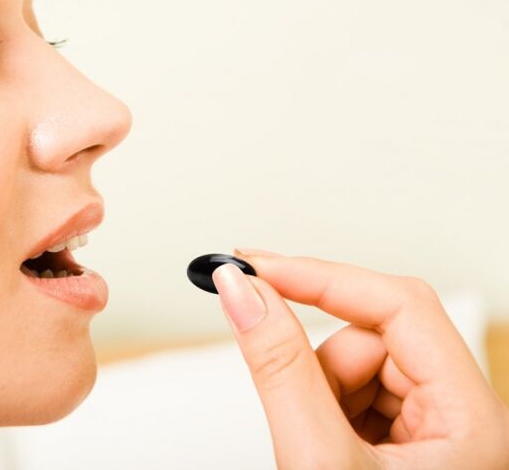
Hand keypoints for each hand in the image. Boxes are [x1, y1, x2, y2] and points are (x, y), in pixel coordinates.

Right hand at [212, 248, 508, 468]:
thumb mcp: (315, 460)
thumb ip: (277, 365)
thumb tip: (244, 292)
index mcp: (474, 419)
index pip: (399, 305)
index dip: (321, 277)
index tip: (255, 267)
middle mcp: (463, 416)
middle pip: (375, 339)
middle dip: (317, 363)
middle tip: (288, 408)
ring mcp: (436, 431)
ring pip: (358, 367)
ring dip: (317, 394)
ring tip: (312, 449)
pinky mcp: (407, 442)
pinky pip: (354, 395)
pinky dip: (322, 411)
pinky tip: (323, 449)